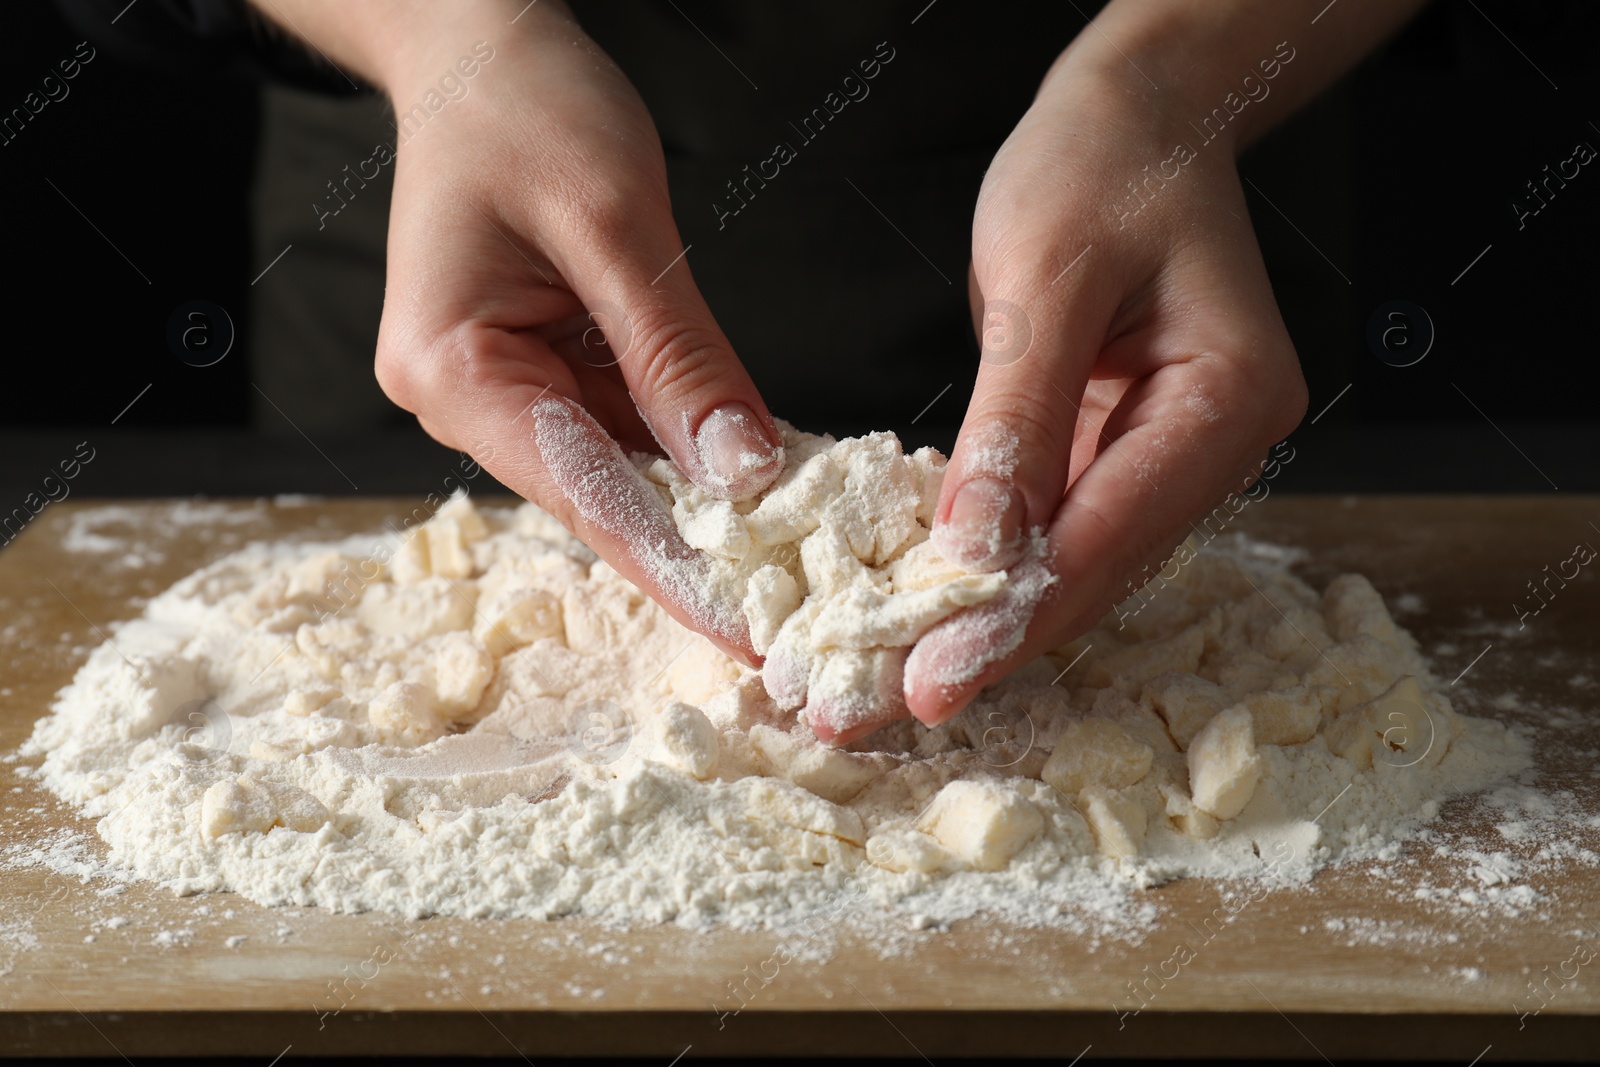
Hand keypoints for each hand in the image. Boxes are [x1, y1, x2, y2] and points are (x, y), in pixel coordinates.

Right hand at [346, 1, 781, 659]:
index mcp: (454, 370)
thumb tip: (740, 471)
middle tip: (795, 613)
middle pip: (601, 495)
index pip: (584, 494)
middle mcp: (468, 398)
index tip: (751, 634)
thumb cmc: (528, 106)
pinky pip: (627, 422)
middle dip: (701, 551)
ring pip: (621, 468)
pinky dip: (693, 445)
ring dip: (706, 504)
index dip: (676, 570)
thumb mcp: (614, 225)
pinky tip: (762, 476)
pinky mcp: (542, 365)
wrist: (475, 46)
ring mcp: (502, 385)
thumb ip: (677, 357)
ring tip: (798, 559)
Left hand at [902, 32, 1309, 723]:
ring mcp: (1175, 449)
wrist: (1137, 115)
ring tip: (889, 677)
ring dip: (987, 618)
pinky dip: (993, 565)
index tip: (931, 681)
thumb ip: (1017, 419)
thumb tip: (978, 554)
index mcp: (1229, 397)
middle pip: (1098, 568)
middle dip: (993, 639)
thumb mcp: (1047, 278)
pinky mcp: (1124, 445)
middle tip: (888, 705)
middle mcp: (1217, 441)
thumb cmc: (1100, 164)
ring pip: (1077, 561)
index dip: (1017, 615)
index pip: (1111, 534)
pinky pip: (1058, 523)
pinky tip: (926, 605)